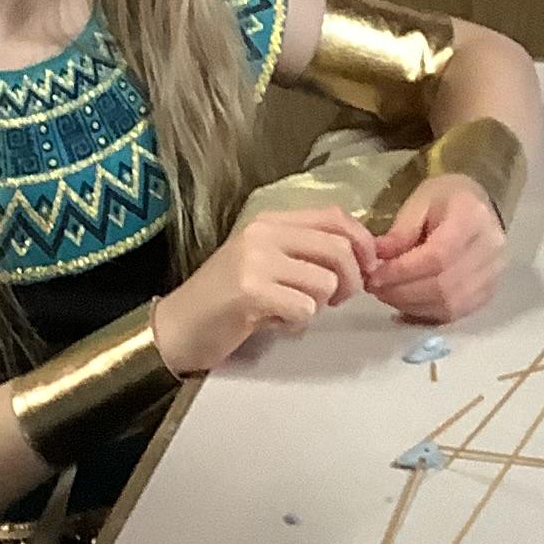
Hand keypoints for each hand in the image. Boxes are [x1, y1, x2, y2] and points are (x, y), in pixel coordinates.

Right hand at [154, 206, 375, 376]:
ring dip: (319, 305)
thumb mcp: (265, 262)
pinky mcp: (251, 291)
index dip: (363, 241)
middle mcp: (263, 233)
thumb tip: (362, 257)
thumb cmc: (224, 300)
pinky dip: (297, 322)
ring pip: (326, 281)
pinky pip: (305, 307)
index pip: (335, 216)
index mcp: (269, 220)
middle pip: (338, 248)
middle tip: (336, 300)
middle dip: (352, 280)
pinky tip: (273, 322)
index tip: (367, 268)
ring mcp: (255, 260)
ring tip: (291, 310)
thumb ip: (305, 252)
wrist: (175, 328)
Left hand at [370, 170, 505, 324]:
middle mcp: (491, 250)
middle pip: (443, 285)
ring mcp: (494, 275)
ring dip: (411, 305)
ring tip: (387, 294)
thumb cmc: (445, 199)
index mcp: (473, 218)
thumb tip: (377, 260)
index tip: (374, 275)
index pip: (437, 256)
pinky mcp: (489, 293)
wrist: (478, 207)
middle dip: (402, 291)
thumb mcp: (418, 202)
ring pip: (449, 304)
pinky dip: (426, 312)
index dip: (402, 271)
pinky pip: (455, 313)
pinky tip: (406, 302)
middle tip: (375, 287)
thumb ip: (400, 232)